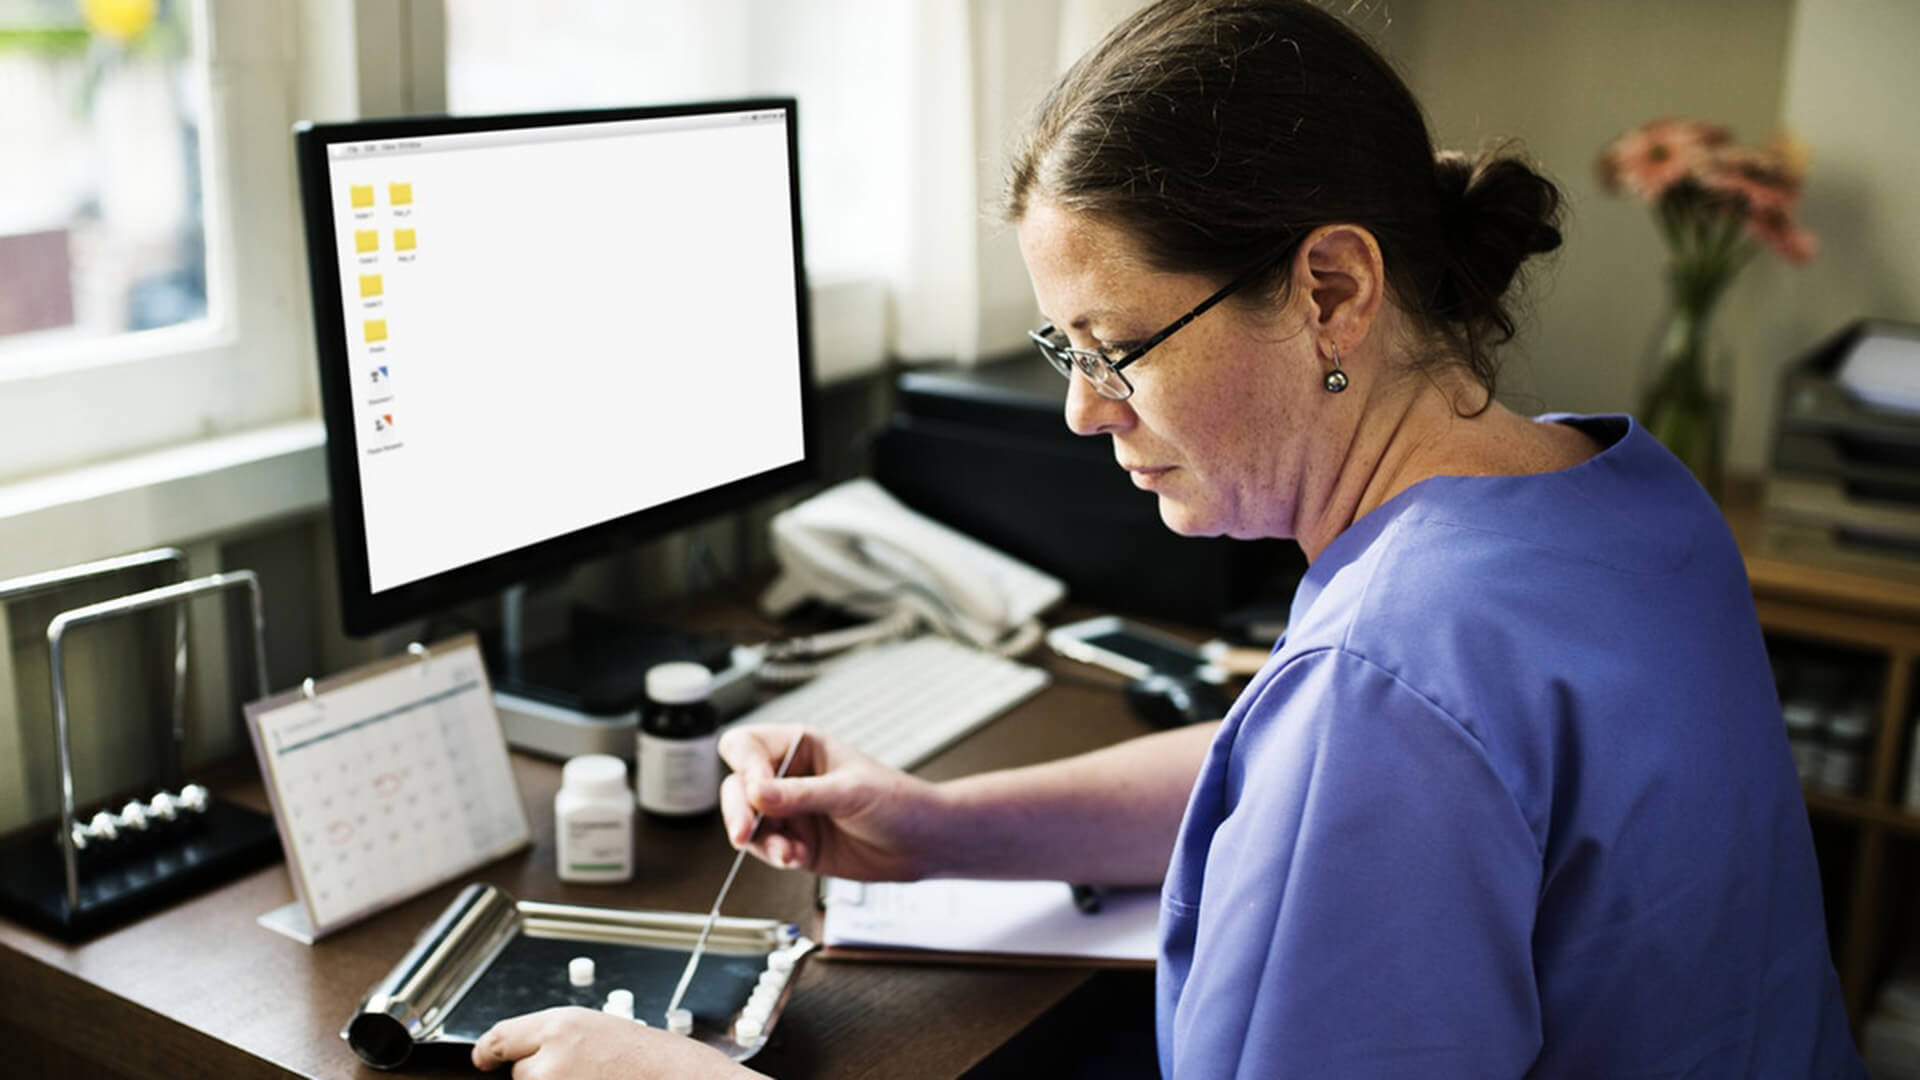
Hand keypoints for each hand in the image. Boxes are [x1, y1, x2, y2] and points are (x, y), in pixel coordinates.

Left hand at [472, 1006, 759, 1078]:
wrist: (669, 1077)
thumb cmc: (641, 1055)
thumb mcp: (592, 1028)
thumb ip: (550, 1036)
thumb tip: (510, 1054)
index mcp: (557, 1027)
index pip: (499, 1039)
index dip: (486, 1051)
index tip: (481, 1059)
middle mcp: (549, 1061)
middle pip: (519, 1073)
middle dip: (537, 1073)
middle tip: (576, 1070)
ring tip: (590, 1079)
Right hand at [718, 725, 942, 880]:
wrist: (923, 843)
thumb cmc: (897, 802)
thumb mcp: (848, 792)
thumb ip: (800, 795)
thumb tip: (755, 793)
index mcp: (801, 747)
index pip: (747, 746)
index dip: (746, 767)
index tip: (756, 791)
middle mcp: (789, 777)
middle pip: (738, 786)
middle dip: (738, 811)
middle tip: (745, 832)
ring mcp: (790, 812)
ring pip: (747, 823)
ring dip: (761, 840)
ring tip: (787, 852)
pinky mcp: (796, 844)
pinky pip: (767, 850)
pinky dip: (777, 856)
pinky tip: (797, 858)